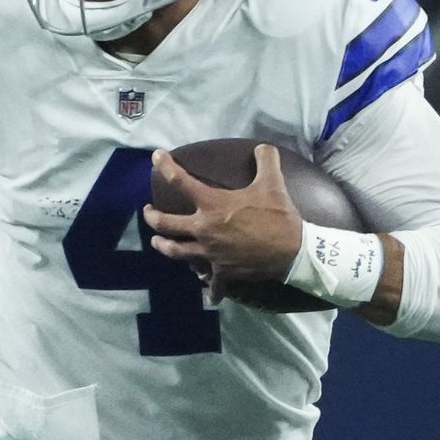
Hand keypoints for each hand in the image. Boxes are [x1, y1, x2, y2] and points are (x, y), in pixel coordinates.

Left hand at [143, 145, 302, 302]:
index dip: (165, 166)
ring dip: (163, 247)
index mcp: (212, 205)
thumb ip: (266, 160)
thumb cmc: (278, 216)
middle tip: (147, 212)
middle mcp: (203, 229)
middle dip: (152, 217)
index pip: (180, 181)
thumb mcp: (273, 182)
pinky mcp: (221, 272)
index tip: (155, 157)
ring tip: (157, 242)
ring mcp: (209, 253)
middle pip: (165, 224)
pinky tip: (207, 292)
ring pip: (175, 252)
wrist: (292, 250)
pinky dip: (209, 287)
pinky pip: (210, 283)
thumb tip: (263, 147)